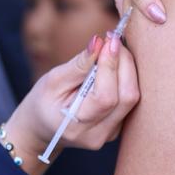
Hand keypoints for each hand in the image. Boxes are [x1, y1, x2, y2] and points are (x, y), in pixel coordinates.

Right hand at [4, 31, 139, 174]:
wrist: (42, 129)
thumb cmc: (43, 102)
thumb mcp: (53, 81)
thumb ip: (78, 64)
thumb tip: (98, 42)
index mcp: (76, 126)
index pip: (105, 97)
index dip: (110, 66)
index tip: (109, 40)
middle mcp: (97, 135)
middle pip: (126, 97)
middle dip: (125, 64)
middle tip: (113, 41)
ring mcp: (110, 133)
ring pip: (132, 98)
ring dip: (128, 69)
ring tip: (113, 50)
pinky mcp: (117, 127)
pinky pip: (129, 100)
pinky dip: (126, 78)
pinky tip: (114, 65)